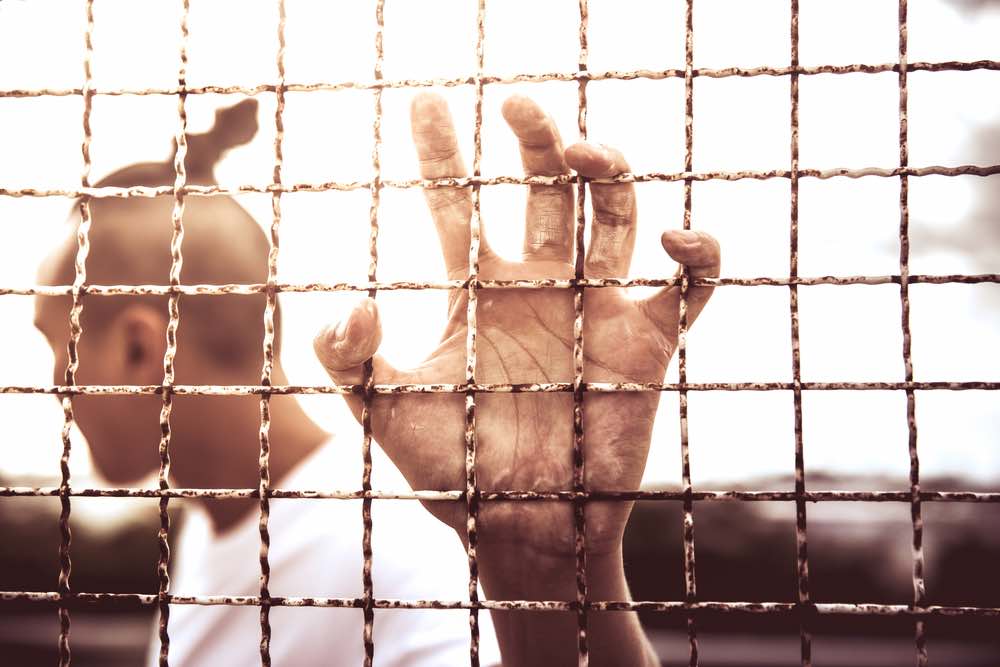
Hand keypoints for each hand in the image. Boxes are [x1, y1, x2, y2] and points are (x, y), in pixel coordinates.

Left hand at [314, 92, 719, 559]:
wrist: (521, 530)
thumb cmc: (452, 475)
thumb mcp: (383, 414)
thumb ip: (347, 360)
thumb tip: (354, 303)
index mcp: (478, 294)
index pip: (457, 204)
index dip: (441, 152)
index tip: (427, 100)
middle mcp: (540, 288)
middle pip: (545, 190)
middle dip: (535, 141)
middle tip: (518, 103)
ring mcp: (596, 309)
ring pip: (616, 217)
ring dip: (609, 174)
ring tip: (584, 152)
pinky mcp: (649, 344)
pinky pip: (691, 288)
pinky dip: (699, 256)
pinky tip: (676, 240)